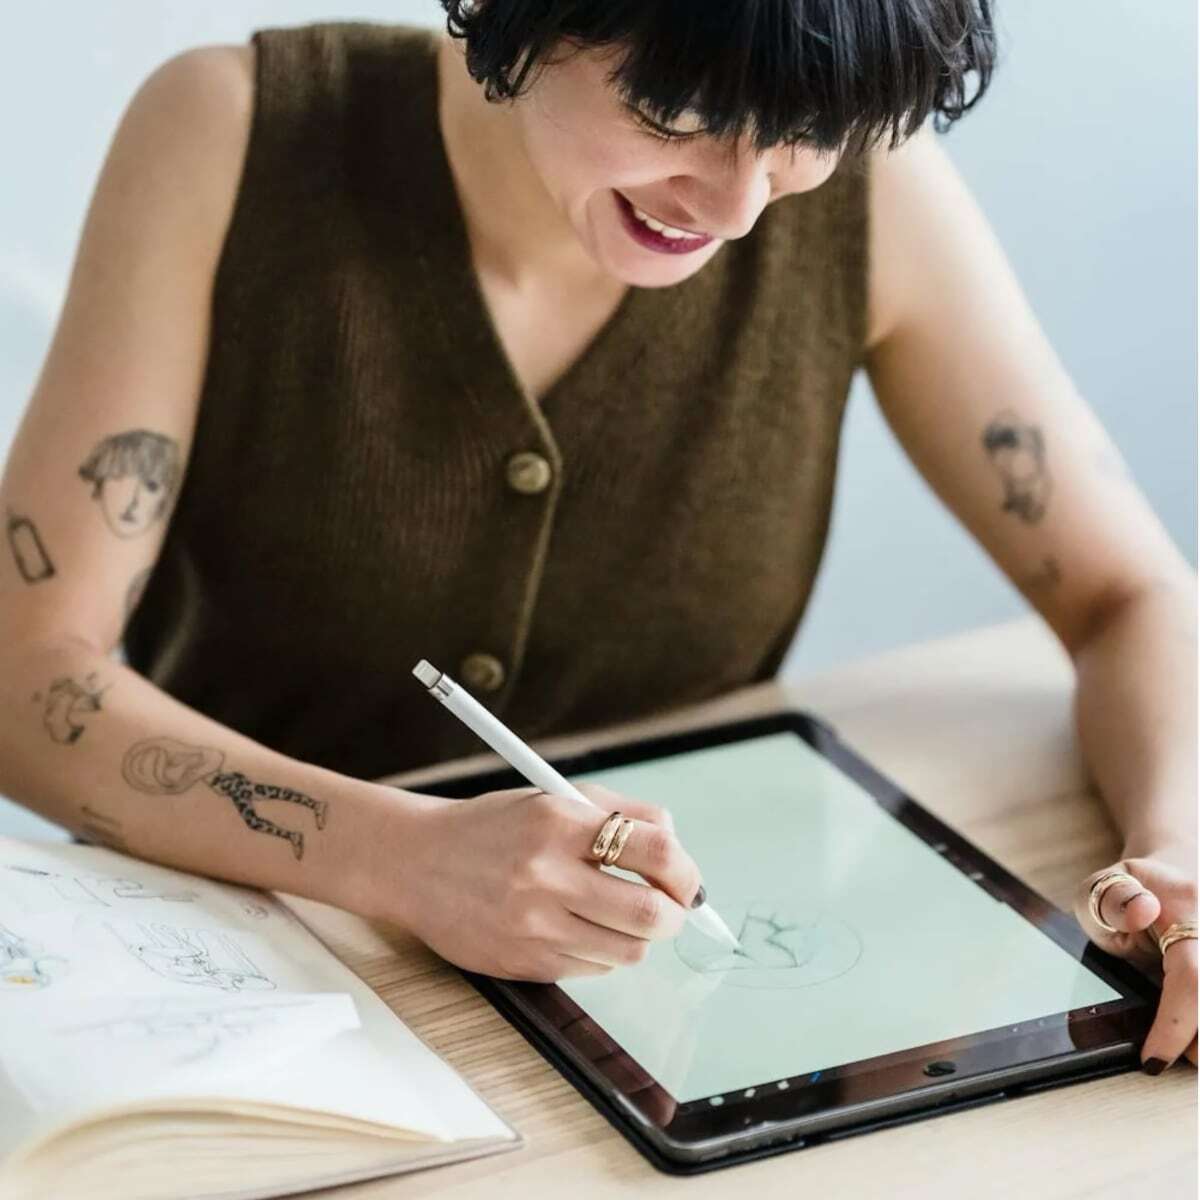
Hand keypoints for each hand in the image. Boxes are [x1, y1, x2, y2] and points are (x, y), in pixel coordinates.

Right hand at [390, 782, 702, 982]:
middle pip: (650, 914)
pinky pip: (592, 969)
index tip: (687, 878)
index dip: (685, 870)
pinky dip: (601, 952)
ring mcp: (534, 926)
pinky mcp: (524, 963)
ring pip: (627, 951)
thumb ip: (620, 812)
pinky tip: (578, 928)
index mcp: (559, 823)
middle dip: (674, 913)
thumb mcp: (553, 798)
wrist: (416, 863)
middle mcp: (546, 875)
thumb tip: (676, 843)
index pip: (655, 850)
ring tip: (619, 914)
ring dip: (637, 936)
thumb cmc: (493, 827)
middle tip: (670, 906)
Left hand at [1073, 842, 1196, 1071]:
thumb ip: (1112, 900)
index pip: (1193, 979)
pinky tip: (1189, 1031)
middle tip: (1162, 1054)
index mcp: (1190, 908)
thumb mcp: (1103, 888)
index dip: (1175, 1025)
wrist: (1174, 881)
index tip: (1152, 1060)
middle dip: (1197, 1045)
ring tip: (1178, 1040)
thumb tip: (1141, 911)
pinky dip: (1199, 1026)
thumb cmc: (1131, 892)